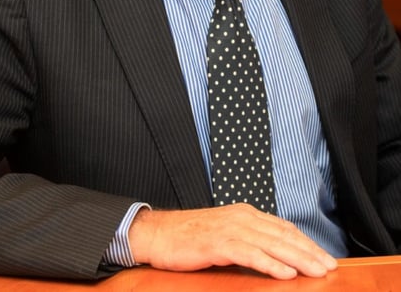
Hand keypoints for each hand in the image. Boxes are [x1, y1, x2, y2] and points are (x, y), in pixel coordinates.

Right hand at [128, 204, 337, 279]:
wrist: (158, 233)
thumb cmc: (190, 238)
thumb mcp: (224, 235)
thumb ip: (248, 241)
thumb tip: (273, 257)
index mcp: (245, 214)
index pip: (283, 228)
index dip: (306, 243)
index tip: (324, 257)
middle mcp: (242, 217)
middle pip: (284, 235)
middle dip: (310, 252)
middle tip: (330, 266)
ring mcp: (231, 229)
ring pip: (273, 244)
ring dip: (298, 259)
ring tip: (317, 271)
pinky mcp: (219, 243)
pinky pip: (251, 254)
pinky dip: (271, 264)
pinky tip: (286, 274)